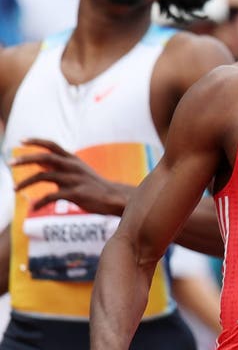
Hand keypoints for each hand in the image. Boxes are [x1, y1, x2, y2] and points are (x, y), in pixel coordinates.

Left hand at [11, 139, 128, 214]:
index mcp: (73, 160)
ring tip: (15, 189)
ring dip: (26, 182)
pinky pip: (51, 196)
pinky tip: (34, 208)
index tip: (21, 141)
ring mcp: (74, 179)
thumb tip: (37, 161)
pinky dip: (40, 202)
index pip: (52, 145)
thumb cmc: (93, 186)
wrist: (115, 199)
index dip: (36, 141)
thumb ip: (57, 166)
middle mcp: (73, 166)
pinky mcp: (76, 194)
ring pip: (44, 176)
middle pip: (45, 157)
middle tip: (10, 163)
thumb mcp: (76, 172)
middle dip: (25, 159)